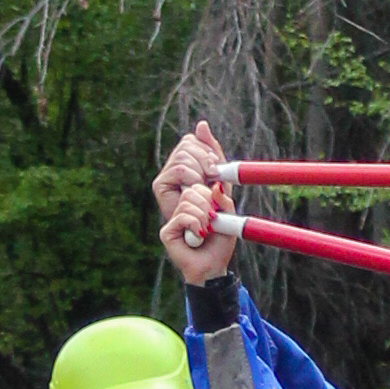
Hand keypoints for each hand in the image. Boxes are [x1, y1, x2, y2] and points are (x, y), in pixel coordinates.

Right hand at [151, 121, 238, 282]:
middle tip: (213, 197)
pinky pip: (186, 213)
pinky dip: (201, 223)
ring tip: (209, 221)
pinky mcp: (166, 230)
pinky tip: (200, 233)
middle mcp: (170, 189)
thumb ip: (215, 160)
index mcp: (183, 177)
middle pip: (184, 160)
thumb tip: (201, 126)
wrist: (216, 262)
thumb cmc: (220, 228)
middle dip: (206, 177)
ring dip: (208, 208)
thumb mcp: (223, 190)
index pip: (188, 145)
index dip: (205, 154)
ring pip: (190, 190)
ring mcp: (166, 208)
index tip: (216, 170)